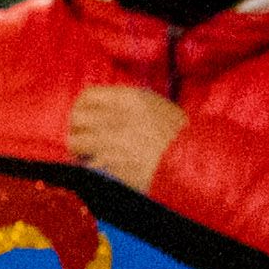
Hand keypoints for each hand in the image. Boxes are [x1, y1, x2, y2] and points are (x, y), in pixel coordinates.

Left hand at [63, 85, 188, 193]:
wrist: (192, 161)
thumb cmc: (180, 136)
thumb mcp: (158, 109)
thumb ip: (130, 106)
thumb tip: (103, 112)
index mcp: (132, 98)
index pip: (87, 96)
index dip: (81, 109)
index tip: (84, 121)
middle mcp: (118, 115)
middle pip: (76, 118)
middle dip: (77, 131)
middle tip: (84, 143)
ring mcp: (113, 139)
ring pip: (75, 141)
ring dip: (80, 152)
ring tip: (90, 158)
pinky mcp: (111, 163)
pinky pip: (87, 164)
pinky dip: (91, 169)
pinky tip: (103, 172)